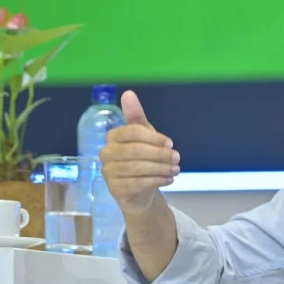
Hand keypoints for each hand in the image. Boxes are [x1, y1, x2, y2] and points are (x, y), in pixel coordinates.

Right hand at [100, 90, 179, 214]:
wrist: (139, 190)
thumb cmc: (142, 158)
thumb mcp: (144, 136)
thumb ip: (137, 116)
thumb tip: (128, 93)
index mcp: (113, 136)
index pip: (133, 132)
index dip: (154, 137)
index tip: (170, 143)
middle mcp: (106, 153)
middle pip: (135, 150)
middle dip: (160, 154)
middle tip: (177, 158)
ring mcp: (108, 172)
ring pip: (137, 168)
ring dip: (160, 168)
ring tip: (175, 170)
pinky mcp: (114, 189)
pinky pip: (136, 183)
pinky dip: (156, 181)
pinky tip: (168, 179)